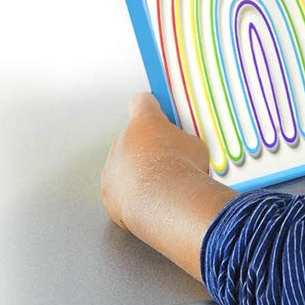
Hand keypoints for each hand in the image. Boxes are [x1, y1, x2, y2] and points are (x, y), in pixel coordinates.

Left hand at [101, 93, 234, 281]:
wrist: (166, 202)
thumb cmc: (184, 169)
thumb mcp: (195, 146)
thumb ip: (182, 141)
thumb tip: (183, 149)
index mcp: (145, 121)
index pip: (142, 102)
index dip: (151, 107)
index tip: (158, 113)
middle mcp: (123, 139)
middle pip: (134, 138)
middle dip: (148, 147)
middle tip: (169, 161)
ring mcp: (111, 167)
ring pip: (124, 166)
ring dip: (138, 172)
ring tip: (161, 187)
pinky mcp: (108, 193)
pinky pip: (120, 191)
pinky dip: (132, 196)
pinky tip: (150, 202)